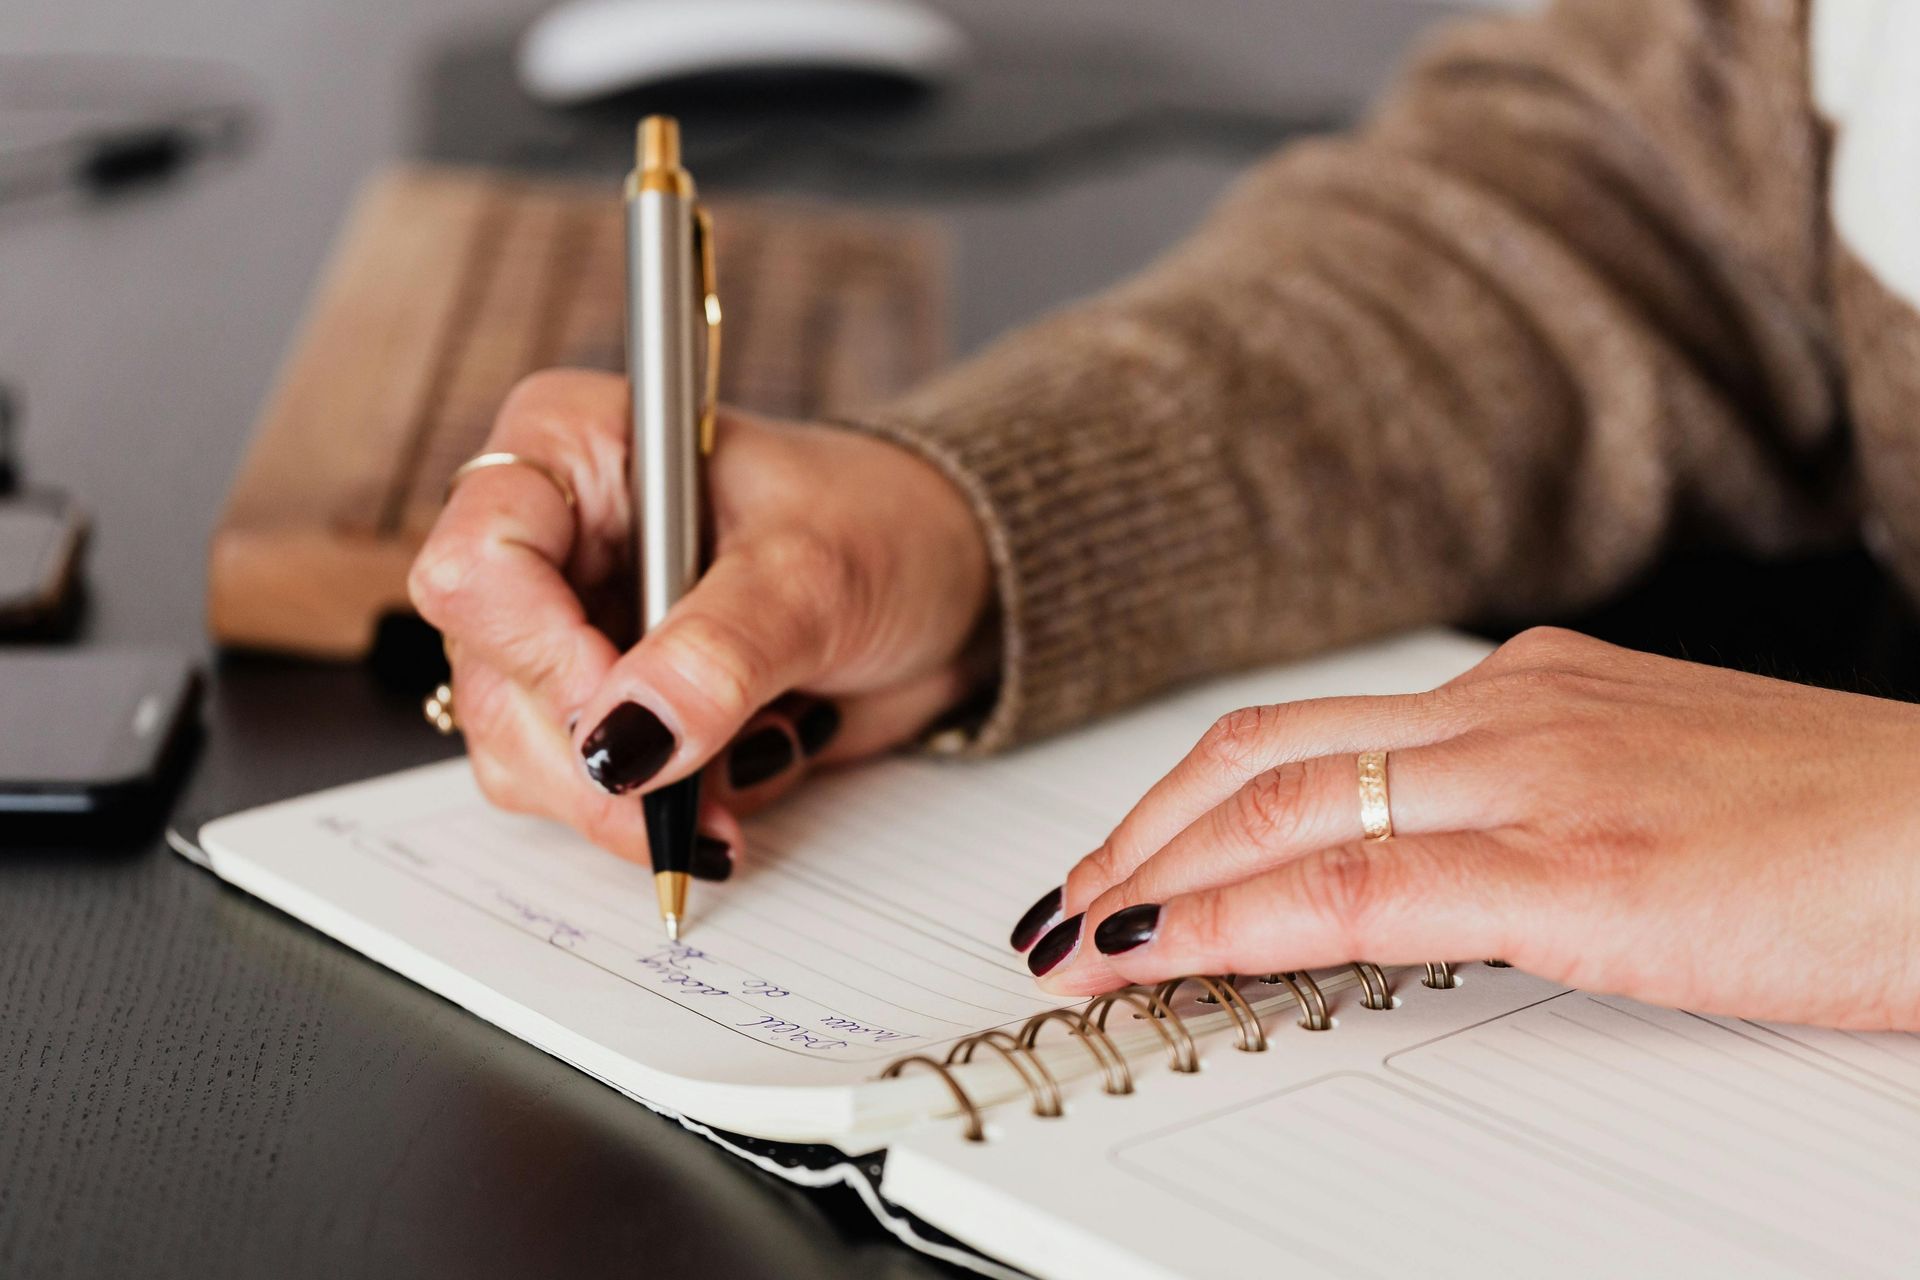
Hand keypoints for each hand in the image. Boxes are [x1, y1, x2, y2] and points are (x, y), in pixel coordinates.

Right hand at [409, 369, 991, 871]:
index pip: (479, 561)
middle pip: (492, 679)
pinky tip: (743, 771)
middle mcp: (551, 538)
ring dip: (631, 800)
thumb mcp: (814, 575)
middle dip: (593, 761)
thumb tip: (627, 743)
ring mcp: (571, 630)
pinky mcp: (608, 708)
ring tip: (746, 770)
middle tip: (689, 797)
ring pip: (522, 754)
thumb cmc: (886, 527)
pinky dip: (663, 811)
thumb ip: (720, 654)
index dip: (540, 656)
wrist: (951, 585)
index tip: (631, 720)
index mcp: (573, 449)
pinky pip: (584, 793)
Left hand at [1013, 627, 1919, 1030]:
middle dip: (1139, 833)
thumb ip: (1538, 814)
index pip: (1306, 736)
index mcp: (1529, 693)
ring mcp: (1533, 779)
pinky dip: (1231, 918)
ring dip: (1153, 875)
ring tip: (1080, 938)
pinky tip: (1162, 954)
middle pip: (1259, 756)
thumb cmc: (1846, 831)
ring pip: (1279, 809)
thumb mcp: (1657, 797)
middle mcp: (1510, 713)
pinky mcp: (1572, 868)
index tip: (1125, 861)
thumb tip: (1440, 870)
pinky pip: (1353, 886)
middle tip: (1064, 902)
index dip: (1187, 800)